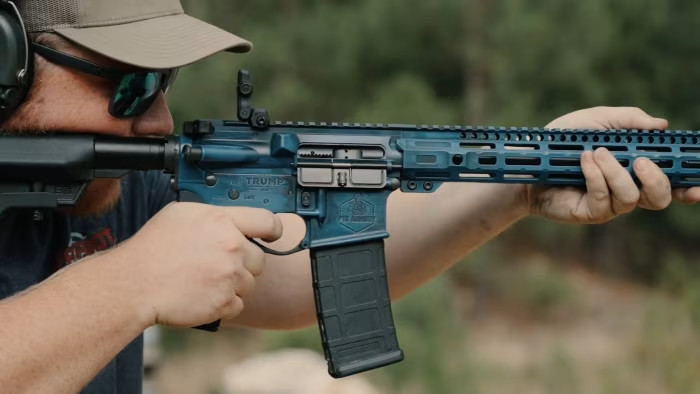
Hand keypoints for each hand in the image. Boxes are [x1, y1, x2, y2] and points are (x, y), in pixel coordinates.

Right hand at [111, 202, 281, 326]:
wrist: (134, 284)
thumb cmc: (152, 248)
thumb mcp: (181, 213)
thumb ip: (214, 215)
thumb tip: (230, 220)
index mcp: (222, 221)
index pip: (267, 221)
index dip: (272, 230)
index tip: (271, 236)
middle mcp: (231, 247)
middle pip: (259, 258)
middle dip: (243, 263)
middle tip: (218, 265)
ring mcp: (230, 276)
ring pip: (249, 283)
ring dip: (233, 284)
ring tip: (205, 281)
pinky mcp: (224, 302)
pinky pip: (238, 304)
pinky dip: (224, 303)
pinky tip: (204, 295)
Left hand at [527, 106, 699, 223]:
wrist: (529, 160)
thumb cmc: (563, 142)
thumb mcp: (595, 121)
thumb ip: (628, 120)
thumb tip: (661, 125)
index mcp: (635, 169)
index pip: (671, 181)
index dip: (689, 186)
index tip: (698, 185)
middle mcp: (627, 189)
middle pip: (660, 197)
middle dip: (657, 179)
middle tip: (641, 161)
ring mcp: (609, 204)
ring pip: (632, 197)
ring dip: (617, 172)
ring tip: (597, 152)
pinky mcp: (589, 212)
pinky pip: (604, 198)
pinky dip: (596, 176)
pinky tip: (584, 161)